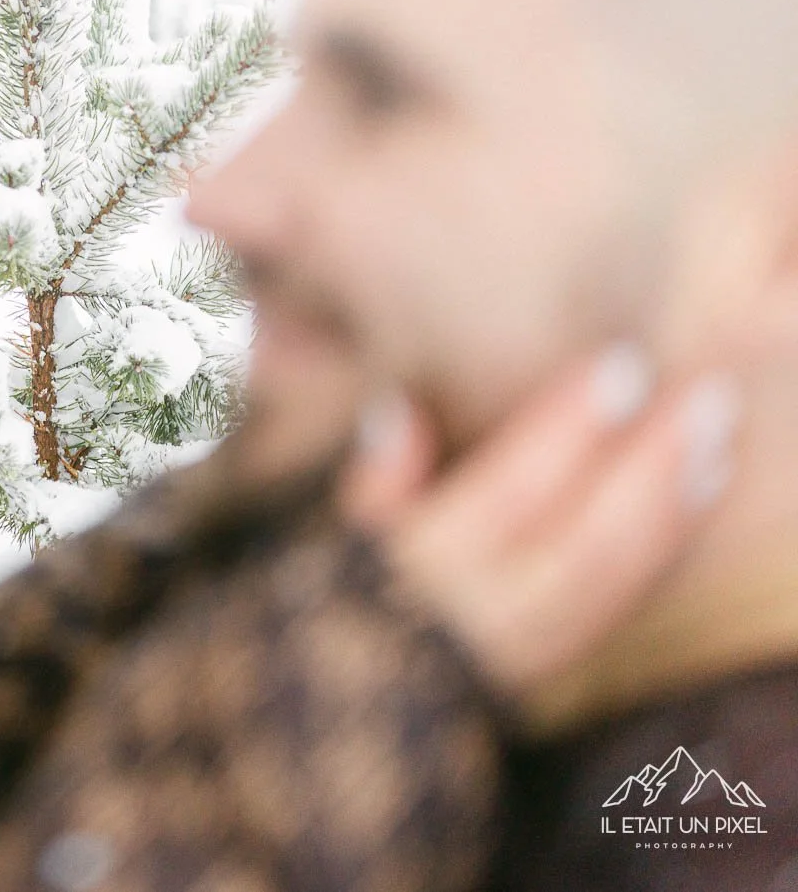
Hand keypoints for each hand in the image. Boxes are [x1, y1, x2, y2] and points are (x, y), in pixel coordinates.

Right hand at [339, 346, 740, 708]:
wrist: (371, 701)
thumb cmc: (357, 596)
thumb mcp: (347, 536)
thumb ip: (377, 479)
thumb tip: (398, 410)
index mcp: (431, 568)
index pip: (510, 490)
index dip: (566, 428)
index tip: (620, 366)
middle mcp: (493, 610)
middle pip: (588, 537)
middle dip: (653, 466)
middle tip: (705, 397)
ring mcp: (538, 639)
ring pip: (620, 573)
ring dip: (677, 505)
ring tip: (719, 438)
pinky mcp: (567, 650)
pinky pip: (629, 598)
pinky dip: (671, 543)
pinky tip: (703, 487)